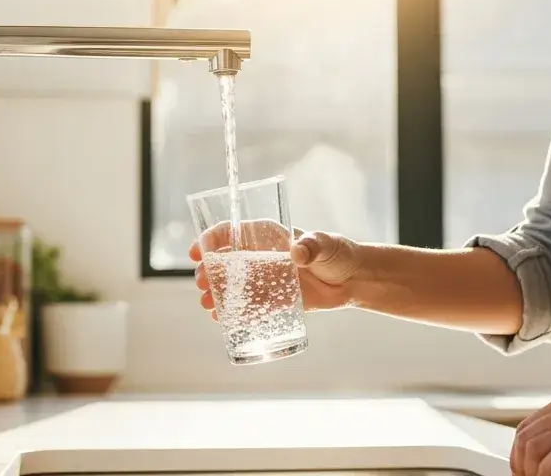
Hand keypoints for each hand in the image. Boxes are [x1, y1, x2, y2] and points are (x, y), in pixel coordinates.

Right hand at [190, 223, 363, 318]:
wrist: (353, 280)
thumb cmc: (338, 253)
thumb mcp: (325, 246)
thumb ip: (311, 247)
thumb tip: (298, 253)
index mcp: (267, 235)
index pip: (231, 233)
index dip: (210, 240)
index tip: (197, 252)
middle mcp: (260, 256)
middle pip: (225, 261)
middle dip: (209, 271)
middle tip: (202, 283)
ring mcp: (265, 279)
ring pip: (232, 285)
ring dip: (216, 294)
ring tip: (208, 305)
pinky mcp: (273, 299)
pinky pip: (248, 306)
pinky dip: (233, 312)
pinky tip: (221, 319)